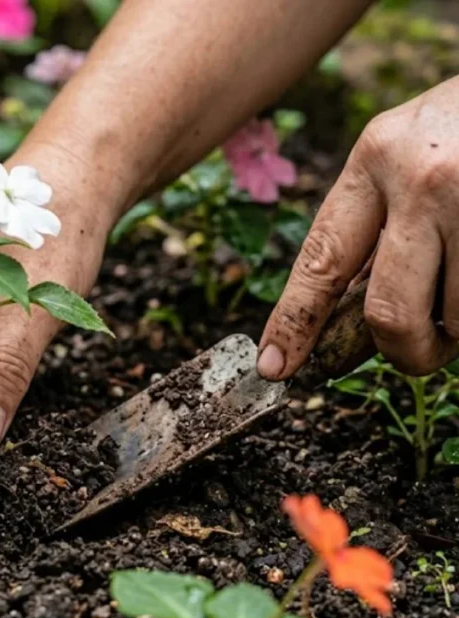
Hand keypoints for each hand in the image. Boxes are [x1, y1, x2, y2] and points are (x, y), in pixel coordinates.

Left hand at [258, 76, 458, 379]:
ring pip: (457, 319)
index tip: (275, 366)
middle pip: (388, 311)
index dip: (294, 321)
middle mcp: (421, 179)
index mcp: (374, 159)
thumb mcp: (408, 153)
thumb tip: (349, 323)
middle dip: (404, 353)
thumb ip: (377, 224)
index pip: (320, 258)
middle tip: (418, 354)